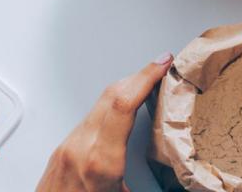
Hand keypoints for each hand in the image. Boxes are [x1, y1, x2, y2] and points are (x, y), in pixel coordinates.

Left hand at [36, 54, 172, 191]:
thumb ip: (151, 186)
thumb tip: (180, 183)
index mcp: (101, 162)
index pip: (123, 103)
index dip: (146, 77)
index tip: (164, 63)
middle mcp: (81, 149)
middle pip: (111, 94)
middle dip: (140, 74)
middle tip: (162, 65)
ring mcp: (68, 146)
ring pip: (99, 102)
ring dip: (126, 87)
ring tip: (148, 83)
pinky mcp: (62, 149)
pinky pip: (90, 116)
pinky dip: (111, 104)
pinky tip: (124, 107)